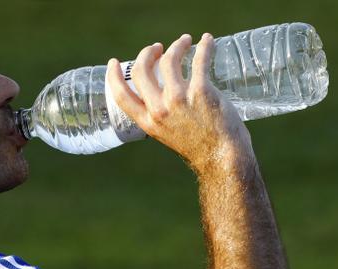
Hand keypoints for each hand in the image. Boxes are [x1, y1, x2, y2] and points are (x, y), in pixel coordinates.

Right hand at [105, 33, 253, 170]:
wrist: (223, 159)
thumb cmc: (202, 149)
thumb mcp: (170, 136)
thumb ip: (163, 118)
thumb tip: (164, 99)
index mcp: (148, 122)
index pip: (121, 95)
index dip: (114, 76)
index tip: (114, 63)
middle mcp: (159, 110)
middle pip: (142, 70)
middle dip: (147, 53)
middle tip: (158, 48)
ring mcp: (179, 99)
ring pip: (169, 60)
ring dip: (176, 45)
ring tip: (185, 41)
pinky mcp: (201, 91)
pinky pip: (199, 60)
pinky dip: (204, 46)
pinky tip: (208, 40)